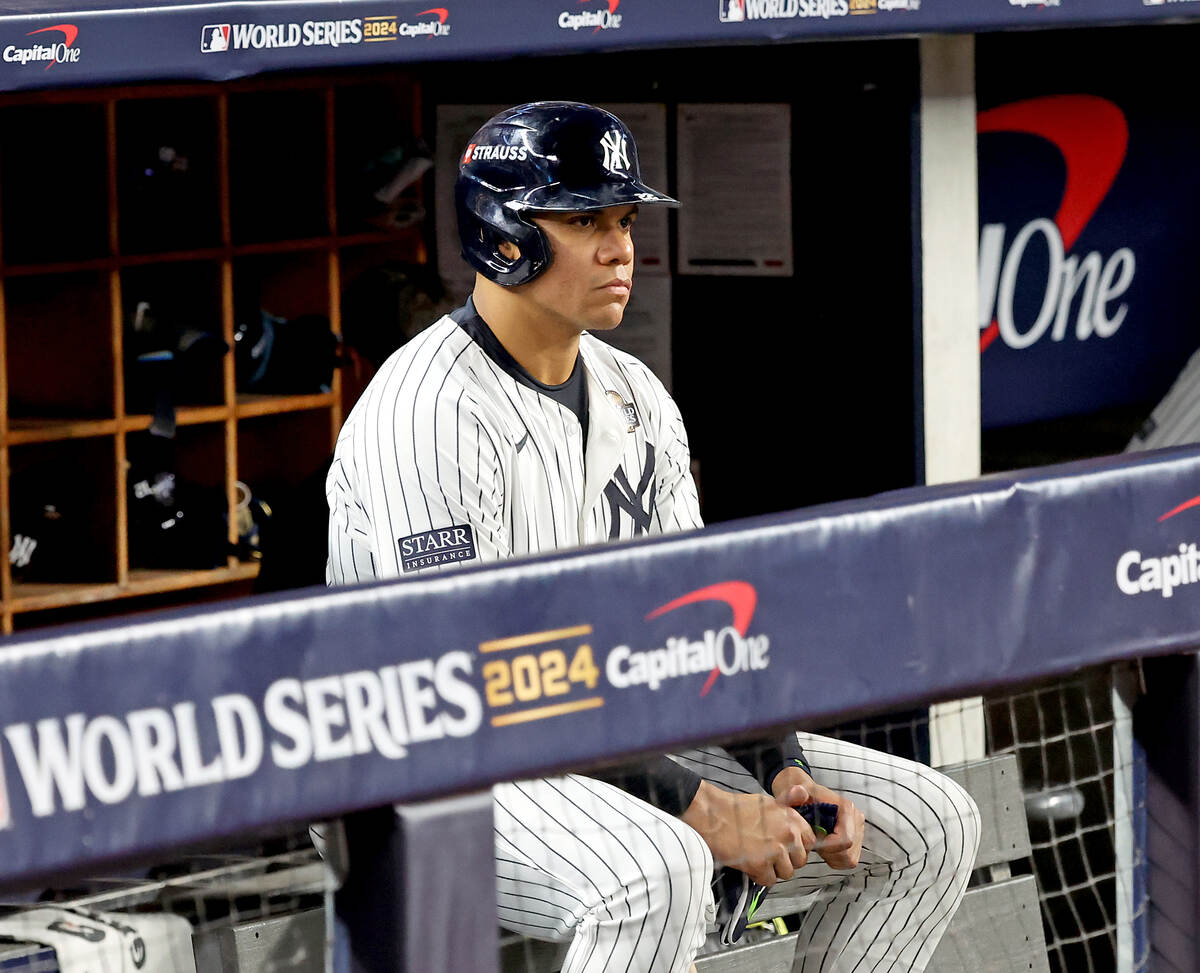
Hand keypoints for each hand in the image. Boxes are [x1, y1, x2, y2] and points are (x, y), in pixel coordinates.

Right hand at [681, 779, 816, 886]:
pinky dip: (759, 876)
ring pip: (787, 873)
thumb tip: (802, 794)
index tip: (788, 848)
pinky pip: (769, 880)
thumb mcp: (768, 802)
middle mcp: (787, 833)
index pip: (810, 841)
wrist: (713, 816)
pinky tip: (751, 865)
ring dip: (773, 870)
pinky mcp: (761, 864)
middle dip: (787, 861)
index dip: (798, 846)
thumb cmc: (736, 809)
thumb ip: (788, 804)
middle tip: (771, 855)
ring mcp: (775, 850)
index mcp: (791, 818)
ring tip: (759, 859)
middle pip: (801, 861)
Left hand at [771, 766, 864, 869]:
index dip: (827, 847)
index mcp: (846, 808)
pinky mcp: (855, 841)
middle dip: (828, 852)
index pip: (845, 840)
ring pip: (848, 859)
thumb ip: (795, 794)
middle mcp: (855, 819)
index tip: (813, 842)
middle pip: (848, 853)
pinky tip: (823, 846)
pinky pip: (848, 861)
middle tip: (813, 841)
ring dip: (830, 856)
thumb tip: (800, 793)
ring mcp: (858, 831)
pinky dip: (834, 858)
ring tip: (817, 842)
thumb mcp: (795, 793)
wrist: (805, 796)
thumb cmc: (802, 796)